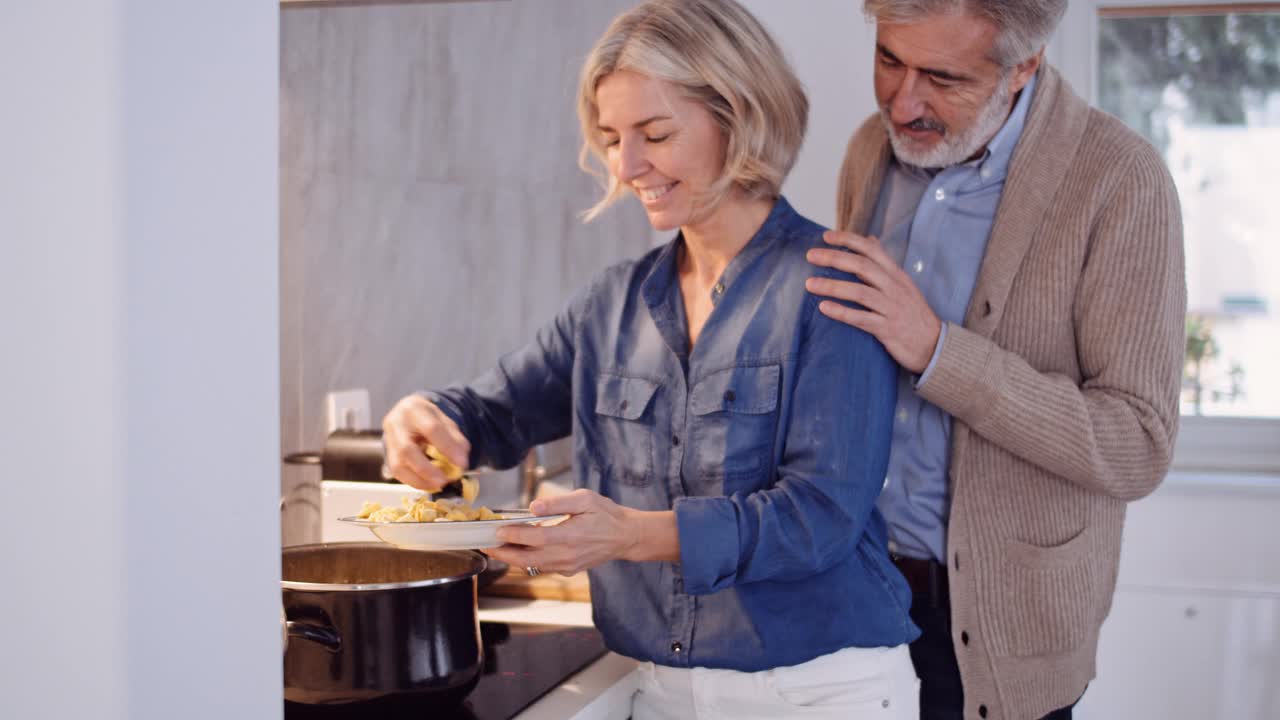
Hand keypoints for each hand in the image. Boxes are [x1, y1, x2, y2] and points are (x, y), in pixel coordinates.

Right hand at [381, 394, 470, 491]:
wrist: (407, 415)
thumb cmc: (428, 419)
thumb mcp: (445, 421)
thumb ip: (455, 439)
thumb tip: (462, 461)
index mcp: (414, 408)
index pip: (431, 429)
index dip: (447, 447)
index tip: (462, 463)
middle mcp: (396, 423)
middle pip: (407, 450)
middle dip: (427, 469)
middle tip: (445, 480)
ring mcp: (389, 440)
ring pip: (399, 465)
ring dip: (420, 480)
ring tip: (438, 484)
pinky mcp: (388, 454)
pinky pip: (398, 473)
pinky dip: (415, 481)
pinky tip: (428, 484)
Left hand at [488, 489, 654, 575]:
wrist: (625, 537)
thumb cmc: (606, 514)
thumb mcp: (585, 499)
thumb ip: (558, 503)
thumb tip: (533, 507)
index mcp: (570, 535)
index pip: (534, 538)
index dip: (513, 535)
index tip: (496, 530)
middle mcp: (566, 555)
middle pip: (527, 558)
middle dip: (503, 554)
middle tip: (485, 546)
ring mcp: (567, 565)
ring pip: (532, 566)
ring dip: (512, 558)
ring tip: (496, 549)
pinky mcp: (568, 570)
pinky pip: (542, 567)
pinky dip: (527, 561)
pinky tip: (519, 551)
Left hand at [805, 230, 942, 374]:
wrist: (935, 345)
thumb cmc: (913, 313)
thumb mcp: (902, 284)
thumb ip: (884, 263)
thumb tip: (870, 239)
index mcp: (896, 275)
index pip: (872, 250)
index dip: (849, 240)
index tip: (826, 236)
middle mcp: (894, 288)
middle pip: (862, 266)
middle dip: (835, 258)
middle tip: (810, 255)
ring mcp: (891, 308)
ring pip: (860, 292)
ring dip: (833, 286)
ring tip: (810, 284)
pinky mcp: (887, 330)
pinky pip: (862, 319)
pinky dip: (842, 313)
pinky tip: (824, 308)